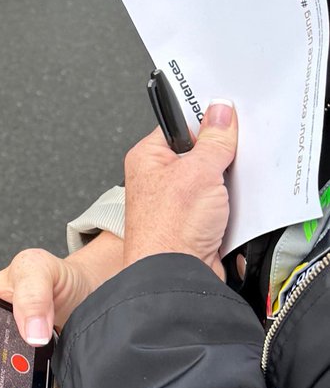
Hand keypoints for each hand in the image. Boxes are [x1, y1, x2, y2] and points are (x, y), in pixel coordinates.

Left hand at [123, 100, 237, 278]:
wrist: (175, 275)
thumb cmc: (168, 228)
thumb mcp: (198, 171)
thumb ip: (214, 140)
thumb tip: (220, 112)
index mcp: (149, 157)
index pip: (181, 125)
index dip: (206, 120)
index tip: (229, 117)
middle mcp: (159, 178)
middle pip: (201, 152)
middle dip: (223, 154)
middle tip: (236, 154)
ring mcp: (179, 202)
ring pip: (215, 179)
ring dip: (230, 182)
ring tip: (232, 187)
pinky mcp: (196, 222)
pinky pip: (222, 203)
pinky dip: (233, 204)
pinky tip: (237, 206)